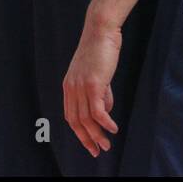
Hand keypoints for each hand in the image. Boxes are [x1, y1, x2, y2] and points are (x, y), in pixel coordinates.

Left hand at [62, 17, 122, 157]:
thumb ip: (102, 92)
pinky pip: (97, 111)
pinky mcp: (93, 84)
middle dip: (87, 139)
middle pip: (77, 122)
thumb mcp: (99, 73)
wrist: (101, 30)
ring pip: (87, 119)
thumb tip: (106, 111)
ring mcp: (81, 87)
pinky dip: (105, 123)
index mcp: (69, 87)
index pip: (71, 116)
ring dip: (97, 135)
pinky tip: (113, 128)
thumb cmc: (101, 48)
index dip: (80, 132)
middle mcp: (71, 89)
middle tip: (98, 151)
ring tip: (107, 145)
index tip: (90, 143)